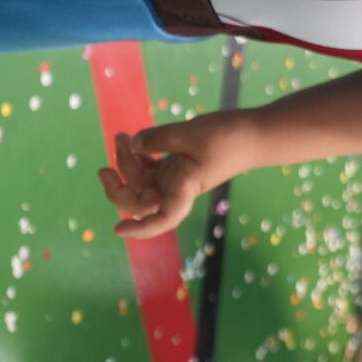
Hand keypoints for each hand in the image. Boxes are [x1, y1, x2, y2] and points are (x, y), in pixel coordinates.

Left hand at [96, 112, 255, 239]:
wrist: (257, 132)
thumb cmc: (229, 136)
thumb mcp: (189, 132)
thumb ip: (157, 139)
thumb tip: (133, 144)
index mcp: (183, 188)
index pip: (160, 218)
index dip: (138, 229)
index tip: (117, 229)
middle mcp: (177, 188)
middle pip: (140, 199)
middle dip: (118, 185)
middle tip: (104, 166)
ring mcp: (177, 176)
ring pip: (142, 180)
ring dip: (127, 163)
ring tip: (121, 137)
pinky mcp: (180, 164)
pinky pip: (151, 167)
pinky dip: (140, 156)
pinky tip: (134, 141)